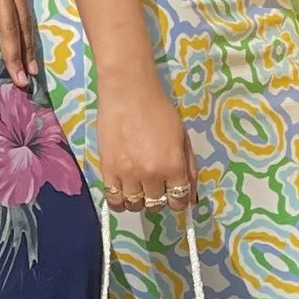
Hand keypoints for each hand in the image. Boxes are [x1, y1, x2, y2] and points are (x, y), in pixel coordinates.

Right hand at [96, 70, 198, 215]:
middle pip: (156, 205)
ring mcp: (127, 174)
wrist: (128, 93)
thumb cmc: (159, 111)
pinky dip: (119, 201)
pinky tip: (123, 191)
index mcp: (173, 166)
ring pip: (135, 205)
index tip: (174, 193)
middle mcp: (151, 175)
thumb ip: (189, 169)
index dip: (178, 200)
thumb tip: (190, 197)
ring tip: (139, 186)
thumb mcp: (183, 138)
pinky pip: (113, 200)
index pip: (178, 201)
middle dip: (159, 197)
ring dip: (139, 200)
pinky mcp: (108, 170)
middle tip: (156, 184)